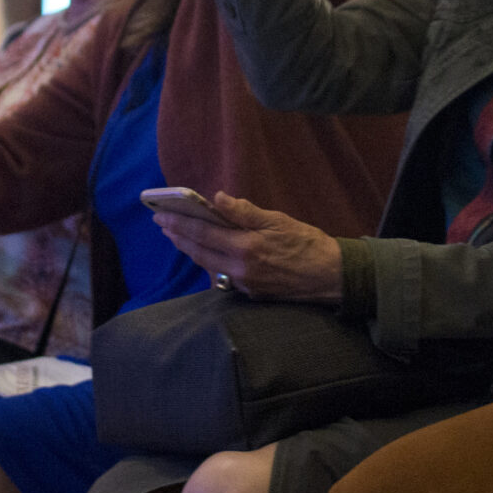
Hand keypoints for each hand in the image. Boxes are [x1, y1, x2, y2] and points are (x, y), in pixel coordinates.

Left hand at [149, 194, 344, 304]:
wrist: (331, 277)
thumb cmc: (308, 243)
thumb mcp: (278, 220)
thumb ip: (245, 212)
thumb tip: (218, 199)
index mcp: (245, 248)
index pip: (202, 234)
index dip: (179, 224)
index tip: (161, 215)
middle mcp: (239, 269)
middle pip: (199, 252)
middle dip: (178, 237)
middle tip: (162, 224)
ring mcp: (244, 284)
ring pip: (208, 266)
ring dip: (191, 250)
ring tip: (178, 237)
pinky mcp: (250, 294)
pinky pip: (223, 276)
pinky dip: (210, 262)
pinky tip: (206, 253)